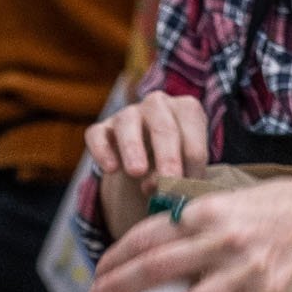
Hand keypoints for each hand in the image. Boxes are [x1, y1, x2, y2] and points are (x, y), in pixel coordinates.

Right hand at [86, 91, 209, 222]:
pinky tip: (110, 169)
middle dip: (167, 155)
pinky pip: (97, 135)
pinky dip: (102, 150)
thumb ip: (178, 179)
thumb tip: (158, 187)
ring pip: (128, 123)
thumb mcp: (186, 170)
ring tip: (136, 172)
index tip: (188, 186)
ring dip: (133, 147)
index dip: (193, 160)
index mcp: (186, 109)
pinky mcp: (101, 129)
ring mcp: (127, 114)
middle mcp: (157, 105)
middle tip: (169, 179)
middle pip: (163, 126)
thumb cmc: (175, 165)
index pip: (192, 131)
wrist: (147, 166)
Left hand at [89, 174, 291, 291]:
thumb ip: (194, 222)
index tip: (100, 271)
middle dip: (121, 285)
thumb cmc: (276, 206)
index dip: (119, 255)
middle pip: (158, 267)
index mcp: (205, 213)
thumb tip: (157, 242)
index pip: (149, 235)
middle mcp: (220, 239)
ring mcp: (243, 269)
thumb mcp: (228, 202)